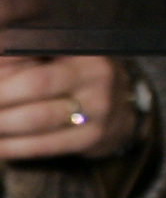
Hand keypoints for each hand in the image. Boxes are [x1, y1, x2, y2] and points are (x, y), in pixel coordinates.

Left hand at [0, 54, 136, 160]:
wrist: (121, 111)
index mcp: (83, 49)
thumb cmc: (78, 81)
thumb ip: (25, 59)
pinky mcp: (92, 137)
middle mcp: (96, 73)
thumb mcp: (61, 60)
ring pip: (36, 118)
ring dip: (1, 124)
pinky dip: (11, 147)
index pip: (35, 50)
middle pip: (35, 83)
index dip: (4, 67)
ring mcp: (98, 106)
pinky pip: (43, 145)